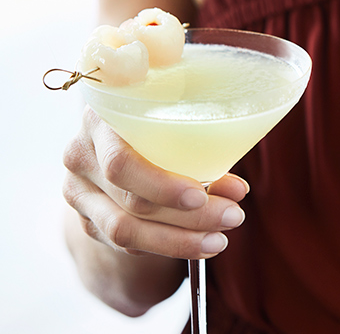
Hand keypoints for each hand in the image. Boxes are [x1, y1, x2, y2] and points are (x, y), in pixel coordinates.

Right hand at [63, 107, 247, 259]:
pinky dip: (166, 245)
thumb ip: (200, 149)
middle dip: (188, 217)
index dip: (161, 184)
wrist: (112, 136)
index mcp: (99, 118)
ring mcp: (79, 191)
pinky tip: (199, 242)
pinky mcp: (87, 220)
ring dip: (179, 240)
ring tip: (220, 239)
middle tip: (233, 217)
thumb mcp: (171, 121)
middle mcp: (80, 155)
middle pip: (131, 200)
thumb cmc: (154, 121)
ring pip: (125, 231)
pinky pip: (126, 243)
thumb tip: (237, 191)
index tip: (201, 195)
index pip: (121, 161)